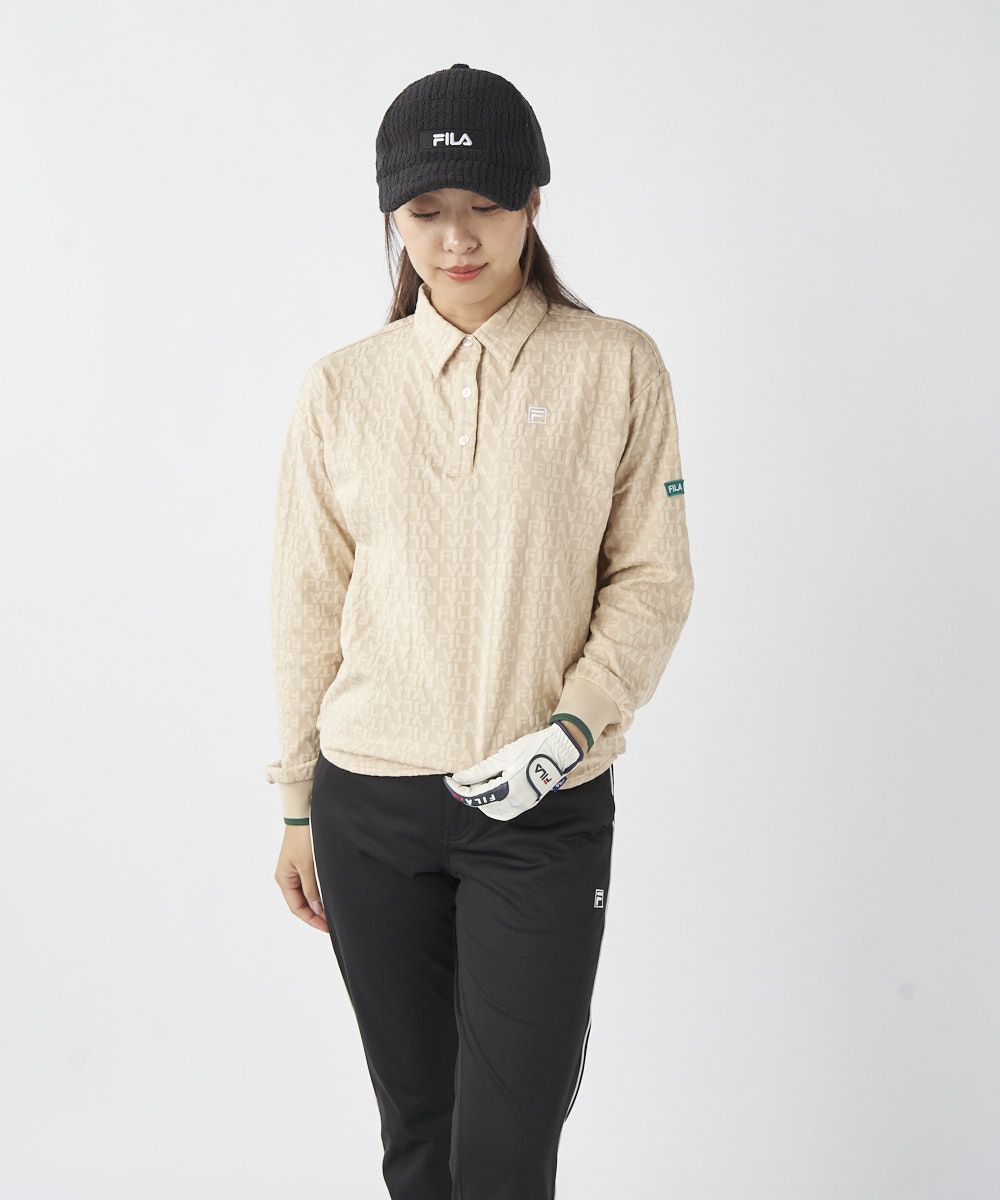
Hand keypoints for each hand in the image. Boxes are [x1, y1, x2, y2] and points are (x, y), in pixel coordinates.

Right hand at [274, 825, 327, 931]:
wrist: (303, 814)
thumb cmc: (303, 837)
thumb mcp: (308, 865)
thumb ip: (311, 888)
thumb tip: (315, 910)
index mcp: (283, 879)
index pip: (297, 908)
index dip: (312, 920)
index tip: (327, 928)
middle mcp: (287, 877)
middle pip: (301, 903)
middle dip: (316, 915)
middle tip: (333, 924)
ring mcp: (294, 870)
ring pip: (306, 895)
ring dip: (318, 905)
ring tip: (333, 913)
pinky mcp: (303, 864)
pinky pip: (310, 884)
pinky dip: (318, 893)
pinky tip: (329, 897)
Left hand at [443, 722, 584, 820]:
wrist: (559, 751)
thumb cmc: (531, 749)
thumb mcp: (502, 757)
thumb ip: (479, 771)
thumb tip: (459, 778)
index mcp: (507, 790)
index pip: (475, 796)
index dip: (459, 789)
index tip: (449, 781)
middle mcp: (515, 802)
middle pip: (483, 805)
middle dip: (471, 793)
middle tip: (466, 778)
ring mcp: (523, 805)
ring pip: (493, 811)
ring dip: (482, 800)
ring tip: (481, 782)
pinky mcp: (528, 804)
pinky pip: (505, 811)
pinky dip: (494, 804)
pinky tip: (493, 791)